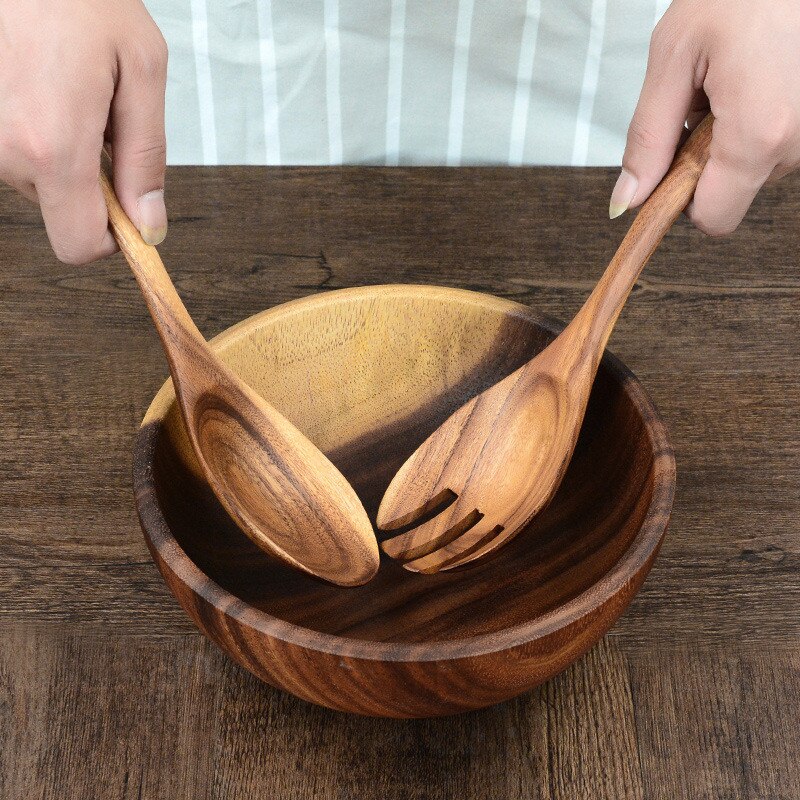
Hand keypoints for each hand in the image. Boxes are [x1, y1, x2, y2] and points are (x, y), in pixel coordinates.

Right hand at [0, 0, 167, 263]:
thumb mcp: (141, 69)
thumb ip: (146, 157)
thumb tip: (149, 224)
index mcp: (52, 147)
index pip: (78, 245)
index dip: (110, 238)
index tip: (127, 212)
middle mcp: (3, 150)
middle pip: (60, 207)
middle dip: (88, 176)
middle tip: (97, 112)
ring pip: (34, 176)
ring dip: (58, 145)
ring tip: (64, 84)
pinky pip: (10, 147)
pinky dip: (32, 128)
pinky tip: (38, 83)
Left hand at [610, 0, 799, 235]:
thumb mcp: (672, 59)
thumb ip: (647, 140)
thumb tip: (628, 200)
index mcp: (758, 136)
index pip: (714, 219)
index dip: (682, 201)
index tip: (668, 165)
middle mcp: (799, 143)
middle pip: (735, 190)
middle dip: (707, 157)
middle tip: (704, 97)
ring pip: (758, 165)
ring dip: (734, 135)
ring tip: (735, 77)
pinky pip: (781, 139)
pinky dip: (760, 119)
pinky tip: (757, 78)